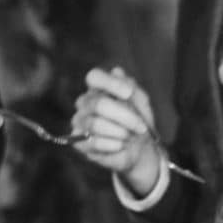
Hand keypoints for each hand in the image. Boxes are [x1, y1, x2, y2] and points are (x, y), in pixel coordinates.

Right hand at [71, 67, 162, 196]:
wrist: (139, 150)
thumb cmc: (138, 122)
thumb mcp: (142, 104)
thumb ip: (131, 89)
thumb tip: (117, 72)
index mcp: (99, 88)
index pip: (94, 77)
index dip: (111, 84)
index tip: (129, 93)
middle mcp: (85, 103)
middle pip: (98, 104)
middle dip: (125, 117)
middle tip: (141, 127)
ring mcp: (80, 122)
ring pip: (95, 124)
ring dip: (120, 132)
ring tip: (131, 137)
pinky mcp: (80, 142)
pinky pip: (93, 142)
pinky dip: (112, 144)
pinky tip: (121, 145)